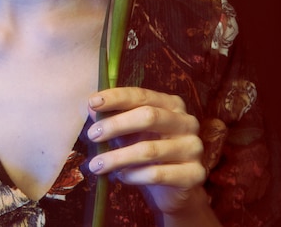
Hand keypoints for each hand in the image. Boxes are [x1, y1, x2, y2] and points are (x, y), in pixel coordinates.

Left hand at [87, 87, 208, 217]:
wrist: (175, 190)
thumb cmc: (150, 153)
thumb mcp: (130, 133)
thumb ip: (114, 117)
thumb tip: (90, 106)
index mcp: (171, 104)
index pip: (141, 95)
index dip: (116, 97)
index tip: (92, 102)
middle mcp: (186, 121)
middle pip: (148, 116)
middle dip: (115, 125)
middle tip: (92, 135)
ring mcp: (193, 147)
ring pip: (149, 149)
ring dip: (118, 157)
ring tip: (96, 165)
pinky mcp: (194, 174)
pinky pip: (157, 174)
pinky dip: (133, 175)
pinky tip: (120, 177)